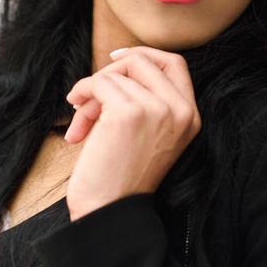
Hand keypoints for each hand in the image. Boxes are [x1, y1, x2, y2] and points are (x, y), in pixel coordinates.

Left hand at [63, 46, 201, 220]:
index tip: (116, 59)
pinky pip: (98, 84)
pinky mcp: (129, 113)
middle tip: (89, 98)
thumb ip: (145, 100)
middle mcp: (181, 111)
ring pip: (114, 75)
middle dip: (109, 73)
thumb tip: (117, 64)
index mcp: (190, 117)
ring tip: (82, 126)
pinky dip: (82, 97)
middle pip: (142, 61)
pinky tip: (76, 127)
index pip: (175, 63)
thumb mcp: (148, 134)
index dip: (144, 55)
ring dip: (89, 96)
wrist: (109, 212)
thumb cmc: (121, 177)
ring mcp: (157, 110)